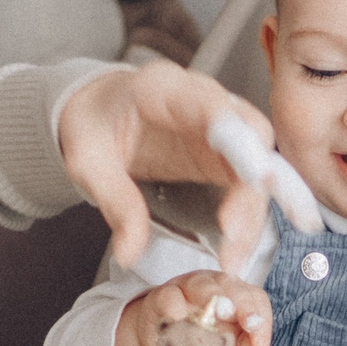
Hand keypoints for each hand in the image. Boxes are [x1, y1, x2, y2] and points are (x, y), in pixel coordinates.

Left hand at [57, 62, 276, 271]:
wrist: (98, 110)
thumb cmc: (93, 125)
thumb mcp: (87, 162)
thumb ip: (115, 202)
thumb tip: (129, 252)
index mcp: (164, 89)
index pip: (213, 106)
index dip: (240, 140)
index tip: (255, 178)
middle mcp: (203, 100)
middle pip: (251, 136)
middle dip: (251, 187)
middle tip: (233, 233)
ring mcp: (220, 125)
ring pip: (259, 164)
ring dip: (252, 211)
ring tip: (233, 256)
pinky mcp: (225, 152)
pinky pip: (249, 182)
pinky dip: (247, 216)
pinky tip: (235, 247)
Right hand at [112, 272, 271, 345]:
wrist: (163, 345)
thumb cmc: (201, 341)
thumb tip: (257, 345)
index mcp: (235, 295)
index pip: (255, 297)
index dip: (260, 316)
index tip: (258, 341)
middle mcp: (214, 285)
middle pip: (232, 285)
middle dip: (243, 304)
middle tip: (248, 322)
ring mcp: (186, 288)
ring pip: (202, 285)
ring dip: (212, 297)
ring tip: (218, 315)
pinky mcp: (161, 297)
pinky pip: (169, 297)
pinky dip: (175, 307)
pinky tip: (180, 319)